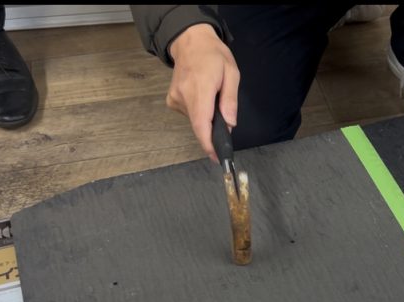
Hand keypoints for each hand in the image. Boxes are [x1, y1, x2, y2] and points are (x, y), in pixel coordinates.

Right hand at [167, 24, 239, 161]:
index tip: (216, 157)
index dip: (209, 144)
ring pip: (195, 120)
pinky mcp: (171, 100)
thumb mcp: (232, 73)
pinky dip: (198, 111)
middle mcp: (184, 96)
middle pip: (199, 125)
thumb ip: (230, 100)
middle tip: (223, 114)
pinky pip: (188, 114)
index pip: (202, 124)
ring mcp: (175, 99)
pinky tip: (201, 96)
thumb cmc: (213, 55)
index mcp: (201, 88)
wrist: (190, 41)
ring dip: (206, 117)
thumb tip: (230, 124)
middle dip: (213, 128)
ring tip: (211, 96)